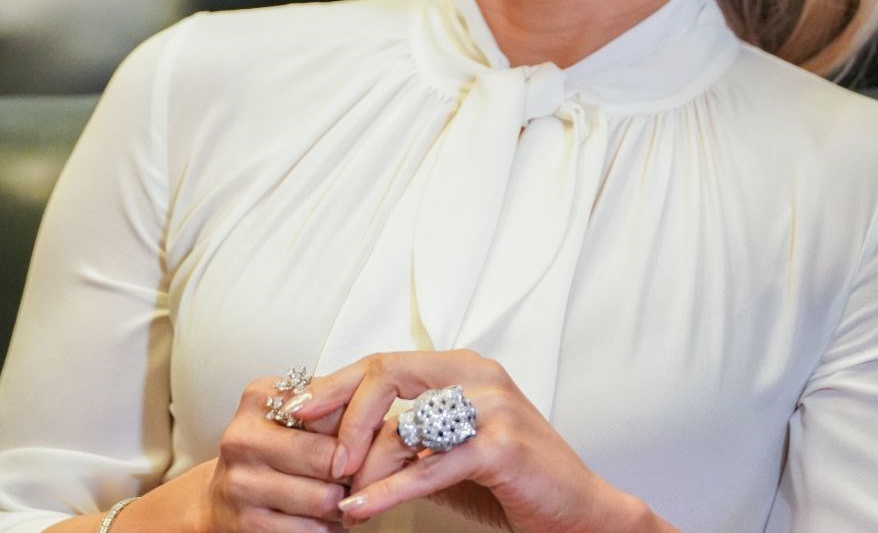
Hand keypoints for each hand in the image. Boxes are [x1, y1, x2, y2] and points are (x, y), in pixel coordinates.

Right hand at [194, 375, 349, 532]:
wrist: (223, 494)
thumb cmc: (267, 451)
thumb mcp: (292, 414)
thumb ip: (331, 407)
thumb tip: (374, 424)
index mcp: (259, 400)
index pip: (330, 413)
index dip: (357, 433)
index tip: (364, 443)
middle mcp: (244, 439)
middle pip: (329, 458)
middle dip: (354, 472)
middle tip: (360, 475)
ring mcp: (242, 484)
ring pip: (324, 498)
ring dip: (344, 503)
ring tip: (344, 498)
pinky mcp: (247, 524)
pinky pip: (311, 531)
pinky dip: (328, 528)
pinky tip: (324, 520)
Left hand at [301, 351, 668, 531]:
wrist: (579, 515)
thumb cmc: (511, 484)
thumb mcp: (446, 453)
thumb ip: (403, 439)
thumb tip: (337, 442)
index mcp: (462, 368)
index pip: (384, 361)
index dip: (336, 384)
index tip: (298, 410)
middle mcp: (477, 375)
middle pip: (386, 374)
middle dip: (340, 412)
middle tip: (314, 450)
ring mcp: (493, 407)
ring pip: (403, 424)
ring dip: (362, 464)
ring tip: (338, 495)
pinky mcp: (501, 446)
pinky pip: (428, 466)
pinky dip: (388, 490)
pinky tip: (361, 509)